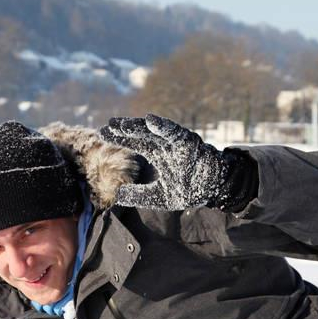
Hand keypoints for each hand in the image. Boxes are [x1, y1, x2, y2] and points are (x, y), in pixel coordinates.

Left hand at [99, 114, 229, 209]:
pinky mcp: (190, 144)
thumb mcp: (159, 197)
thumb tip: (116, 196)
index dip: (120, 138)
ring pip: (156, 132)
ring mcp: (178, 143)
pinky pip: (176, 133)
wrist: (215, 190)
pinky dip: (164, 127)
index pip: (135, 143)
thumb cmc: (189, 189)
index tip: (102, 134)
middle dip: (125, 130)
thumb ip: (139, 195)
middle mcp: (166, 145)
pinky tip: (151, 121)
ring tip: (122, 124)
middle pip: (142, 135)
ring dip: (139, 127)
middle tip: (108, 125)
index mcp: (158, 154)